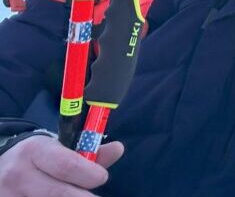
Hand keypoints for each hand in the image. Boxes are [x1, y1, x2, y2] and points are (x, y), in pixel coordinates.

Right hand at [0, 134, 122, 195]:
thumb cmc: (37, 158)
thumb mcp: (57, 148)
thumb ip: (88, 151)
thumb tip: (118, 149)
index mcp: (35, 151)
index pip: (67, 165)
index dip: (90, 174)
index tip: (102, 178)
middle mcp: (18, 174)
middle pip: (59, 194)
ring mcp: (8, 195)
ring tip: (78, 195)